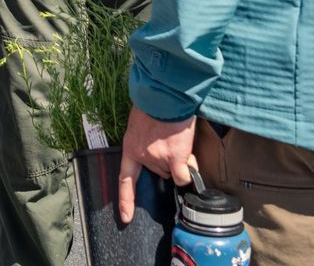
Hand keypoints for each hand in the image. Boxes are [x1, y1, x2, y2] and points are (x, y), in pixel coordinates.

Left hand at [118, 108, 195, 224]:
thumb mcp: (141, 124)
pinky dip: (188, 171)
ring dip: (179, 162)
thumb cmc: (154, 104)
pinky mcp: (174, 158)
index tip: (126, 218)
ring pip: (173, 172)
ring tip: (178, 140)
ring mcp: (157, 159)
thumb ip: (147, 143)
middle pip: (159, 172)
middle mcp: (142, 156)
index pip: (125, 179)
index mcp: (130, 147)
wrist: (165, 95)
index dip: (126, 200)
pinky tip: (187, 156)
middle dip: (167, 161)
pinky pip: (183, 176)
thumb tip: (162, 158)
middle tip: (169, 141)